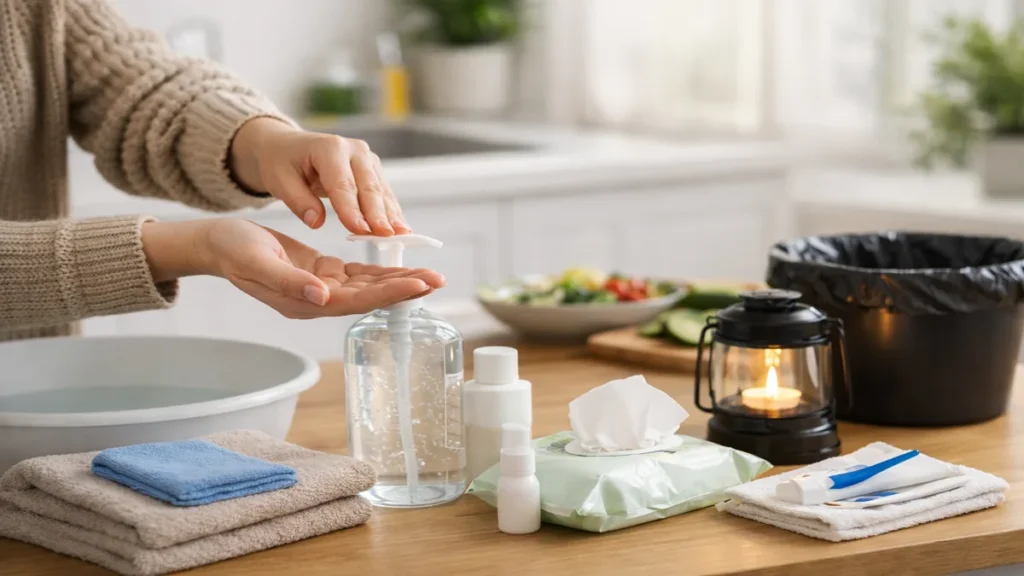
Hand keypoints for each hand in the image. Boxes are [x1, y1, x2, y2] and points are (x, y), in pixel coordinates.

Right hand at [142, 219, 444, 318]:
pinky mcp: (323, 273)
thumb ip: (290, 282)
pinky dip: (382, 270)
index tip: (418, 285)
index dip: (389, 293)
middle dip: (405, 288)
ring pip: (369, 286)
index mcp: (304, 302)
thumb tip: (323, 298)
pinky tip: (404, 267)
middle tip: (438, 280)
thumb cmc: (232, 250)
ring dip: (399, 280)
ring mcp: (322, 288)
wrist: (217, 243)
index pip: (356, 301)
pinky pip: (359, 274)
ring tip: (430, 275)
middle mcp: (318, 300)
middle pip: (370, 296)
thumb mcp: (257, 262)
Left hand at [230, 118, 409, 236]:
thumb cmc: (282, 162)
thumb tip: (317, 222)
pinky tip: (400, 228)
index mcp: (329, 148)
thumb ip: (298, 201)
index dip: (352, 209)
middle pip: (368, 187)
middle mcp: (354, 149)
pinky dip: (391, 212)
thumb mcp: (280, 180)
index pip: (343, 184)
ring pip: (381, 191)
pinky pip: (384, 193)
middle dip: (378, 214)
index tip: (360, 230)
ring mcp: (367, 159)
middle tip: (386, 236)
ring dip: (391, 215)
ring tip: (401, 235)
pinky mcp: (373, 170)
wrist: (288, 147)